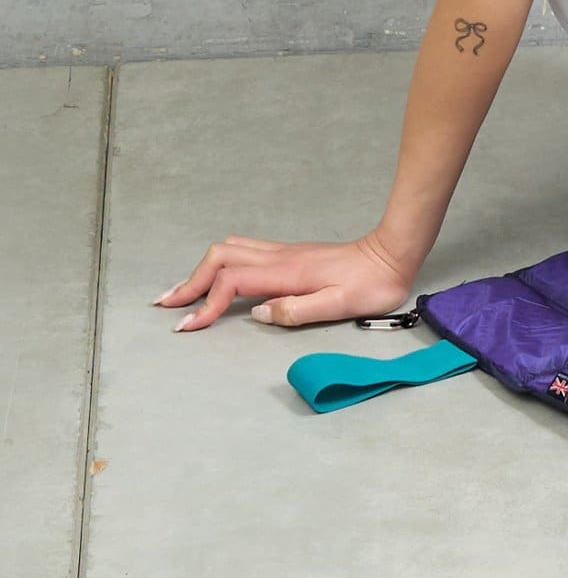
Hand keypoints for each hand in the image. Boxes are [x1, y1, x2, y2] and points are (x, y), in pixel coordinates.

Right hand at [154, 229, 415, 330]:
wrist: (392, 254)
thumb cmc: (372, 284)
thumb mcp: (340, 305)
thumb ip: (297, 310)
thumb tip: (258, 313)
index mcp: (287, 272)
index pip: (231, 283)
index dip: (205, 305)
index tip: (186, 327)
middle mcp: (279, 257)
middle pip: (220, 258)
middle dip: (189, 281)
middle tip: (166, 305)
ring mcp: (283, 252)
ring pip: (229, 250)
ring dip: (201, 270)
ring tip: (181, 292)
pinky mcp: (289, 254)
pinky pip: (243, 250)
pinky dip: (219, 263)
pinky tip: (215, 277)